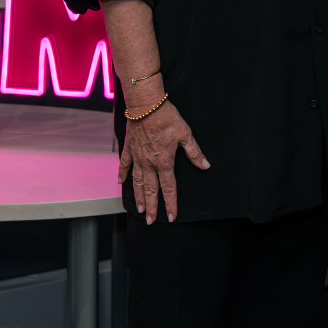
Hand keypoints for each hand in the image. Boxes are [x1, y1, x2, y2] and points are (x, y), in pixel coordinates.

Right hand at [118, 100, 209, 223]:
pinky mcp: (129, 148)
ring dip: (138, 196)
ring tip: (139, 209)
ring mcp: (137, 157)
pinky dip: (123, 174)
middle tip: (150, 221)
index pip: (169, 188)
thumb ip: (194, 152)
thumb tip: (205, 166)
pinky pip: (125, 165)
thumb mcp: (186, 134)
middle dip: (152, 206)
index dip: (171, 203)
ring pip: (137, 182)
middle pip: (151, 189)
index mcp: (164, 161)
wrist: (146, 106)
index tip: (171, 217)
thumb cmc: (168, 118)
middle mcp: (149, 163)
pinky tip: (121, 183)